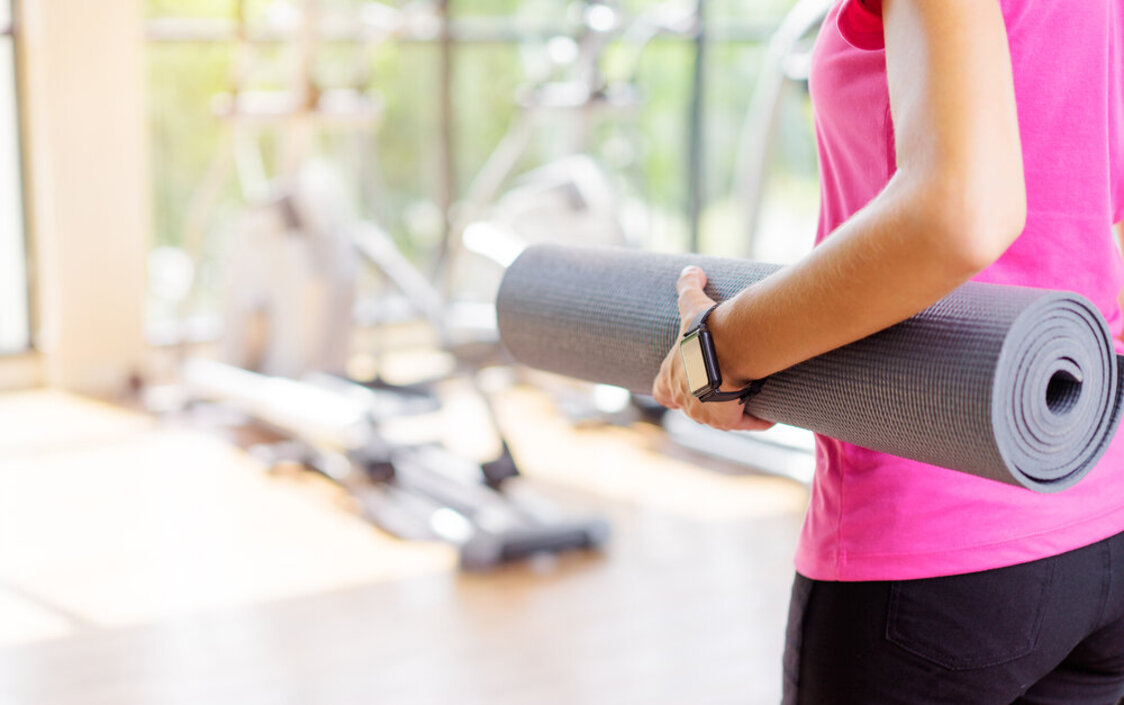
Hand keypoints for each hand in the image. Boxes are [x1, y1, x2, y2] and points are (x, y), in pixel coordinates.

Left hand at [651, 266, 774, 431]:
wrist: (723, 350)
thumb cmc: (703, 329)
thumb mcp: (692, 304)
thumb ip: (687, 286)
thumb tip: (692, 269)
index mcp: (669, 377)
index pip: (662, 391)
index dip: (674, 388)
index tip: (692, 380)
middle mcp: (682, 399)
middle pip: (693, 406)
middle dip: (709, 399)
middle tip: (730, 386)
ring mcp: (702, 414)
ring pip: (718, 416)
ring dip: (733, 408)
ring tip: (751, 395)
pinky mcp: (725, 421)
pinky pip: (743, 422)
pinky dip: (757, 419)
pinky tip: (769, 412)